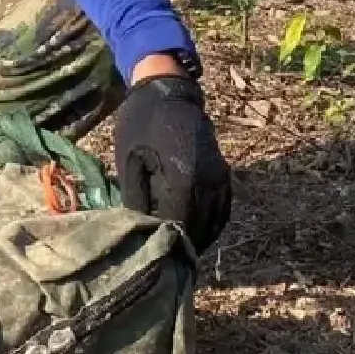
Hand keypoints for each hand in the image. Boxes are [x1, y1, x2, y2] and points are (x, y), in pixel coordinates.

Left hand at [112, 74, 230, 249]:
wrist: (168, 91)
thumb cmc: (141, 124)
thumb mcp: (130, 161)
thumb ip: (138, 199)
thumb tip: (143, 232)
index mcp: (182, 179)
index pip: (179, 226)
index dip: (169, 245)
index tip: (159, 260)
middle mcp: (207, 181)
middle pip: (200, 227)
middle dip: (186, 245)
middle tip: (170, 262)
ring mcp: (219, 176)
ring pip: (215, 220)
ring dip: (201, 237)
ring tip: (183, 252)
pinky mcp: (223, 171)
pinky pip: (224, 206)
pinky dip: (214, 222)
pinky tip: (199, 232)